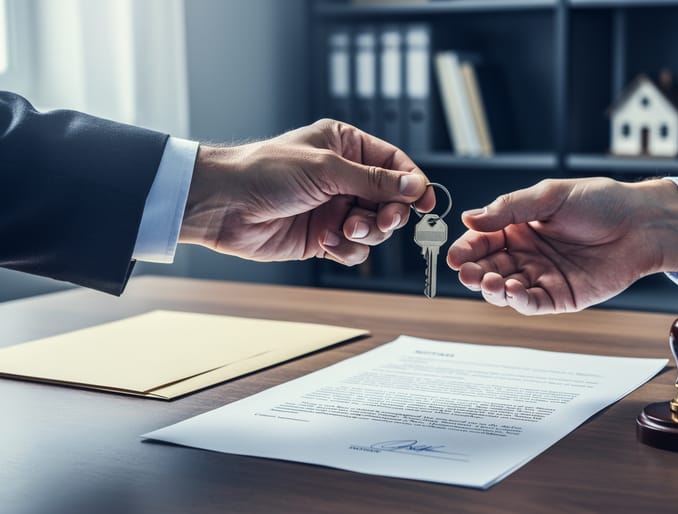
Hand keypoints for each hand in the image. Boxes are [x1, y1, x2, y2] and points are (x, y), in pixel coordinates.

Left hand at [179, 119, 434, 264]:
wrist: (223, 204)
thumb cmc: (265, 171)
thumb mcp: (326, 169)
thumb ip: (374, 181)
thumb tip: (414, 186)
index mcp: (346, 147)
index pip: (394, 164)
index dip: (413, 183)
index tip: (426, 202)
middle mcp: (344, 178)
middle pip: (391, 201)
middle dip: (389, 214)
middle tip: (381, 220)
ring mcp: (334, 209)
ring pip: (375, 228)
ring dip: (366, 233)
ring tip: (343, 229)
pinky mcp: (323, 237)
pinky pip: (354, 249)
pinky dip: (347, 250)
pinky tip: (326, 242)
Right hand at [446, 178, 677, 314]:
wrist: (641, 224)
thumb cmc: (601, 202)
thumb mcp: (550, 196)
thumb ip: (510, 208)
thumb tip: (470, 218)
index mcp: (519, 226)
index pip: (483, 239)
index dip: (467, 248)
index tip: (456, 255)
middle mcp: (527, 253)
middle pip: (489, 267)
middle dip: (474, 271)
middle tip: (467, 272)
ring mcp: (542, 276)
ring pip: (505, 289)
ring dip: (491, 288)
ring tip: (490, 281)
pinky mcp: (561, 296)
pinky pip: (532, 303)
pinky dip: (517, 301)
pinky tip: (510, 291)